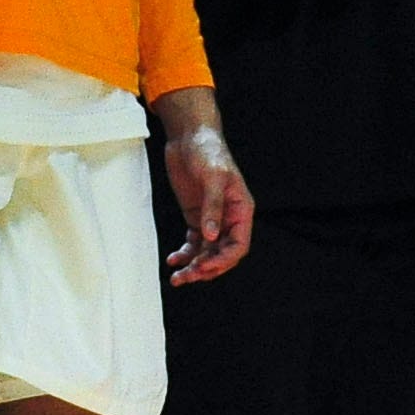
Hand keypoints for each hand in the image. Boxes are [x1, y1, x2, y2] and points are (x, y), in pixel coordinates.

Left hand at [153, 89, 253, 285]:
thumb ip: (212, 207)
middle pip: (222, 253)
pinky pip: (193, 243)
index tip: (205, 268)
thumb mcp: (213, 177)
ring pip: (207, 252)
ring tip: (177, 277)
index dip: (224, 260)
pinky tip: (173, 260)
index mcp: (241, 209)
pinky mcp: (195, 216)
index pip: (239, 244)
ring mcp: (211, 218)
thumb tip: (210, 237)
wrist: (189, 137)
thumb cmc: (208, 151)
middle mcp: (228, 218)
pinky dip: (184, 254)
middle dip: (206, 268)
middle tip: (187, 277)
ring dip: (194, 267)